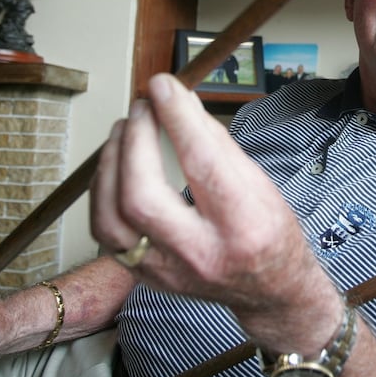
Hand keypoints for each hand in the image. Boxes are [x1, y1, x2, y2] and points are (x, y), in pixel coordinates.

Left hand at [90, 73, 343, 351]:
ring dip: (110, 164)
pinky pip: (106, 232)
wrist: (271, 291)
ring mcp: (168, 271)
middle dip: (134, 140)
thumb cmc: (270, 232)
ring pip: (111, 218)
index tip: (164, 86)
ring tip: (124, 130)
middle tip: (142, 108)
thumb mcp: (260, 183)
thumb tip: (180, 103)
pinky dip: (104, 192)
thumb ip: (216, 144)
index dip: (177, 118)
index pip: (201, 163)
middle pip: (142, 196)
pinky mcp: (145, 276)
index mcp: (243, 226)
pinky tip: (115, 167)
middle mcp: (202, 254)